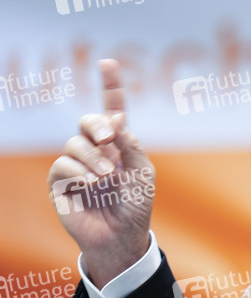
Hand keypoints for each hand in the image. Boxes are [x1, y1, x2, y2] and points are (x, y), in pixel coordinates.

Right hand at [47, 59, 155, 287]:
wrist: (121, 235)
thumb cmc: (135, 204)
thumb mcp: (143, 173)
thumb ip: (132, 146)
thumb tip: (117, 122)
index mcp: (118, 143)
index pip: (112, 109)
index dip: (110, 85)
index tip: (108, 62)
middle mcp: (95, 149)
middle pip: (88, 121)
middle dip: (97, 125)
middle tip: (110, 140)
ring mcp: (76, 164)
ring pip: (74, 143)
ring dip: (93, 158)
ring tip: (107, 178)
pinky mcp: (60, 182)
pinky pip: (62, 165)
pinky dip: (79, 172)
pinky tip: (91, 185)